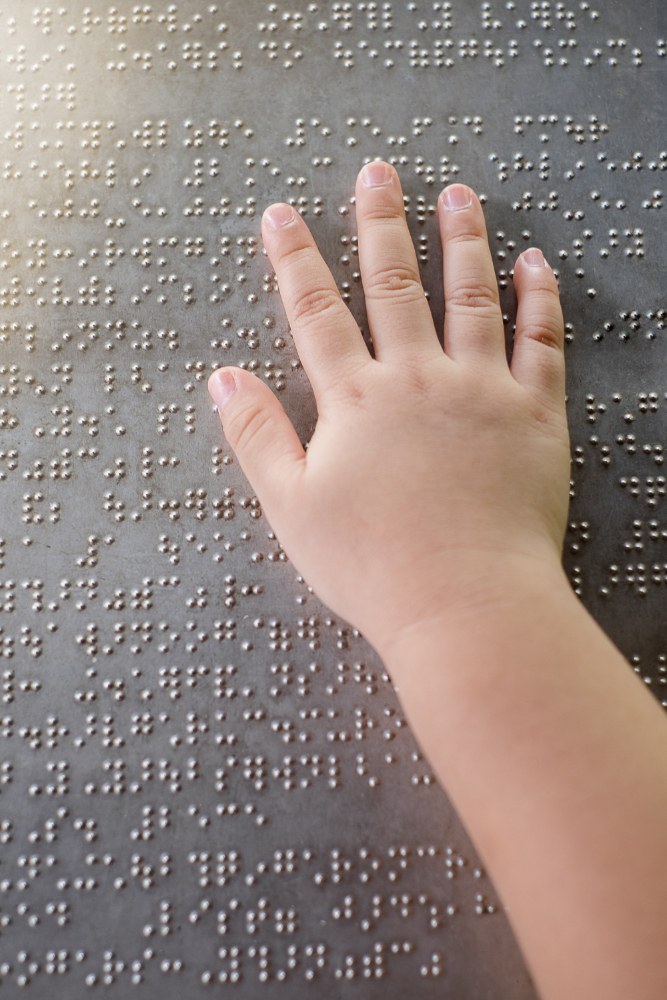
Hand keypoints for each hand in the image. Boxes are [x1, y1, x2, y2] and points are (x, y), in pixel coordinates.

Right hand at [208, 161, 570, 655]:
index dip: (294, 260)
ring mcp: (480, 391)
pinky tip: (533, 263)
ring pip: (471, 296)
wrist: (463, 603)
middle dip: (381, 224)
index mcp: (355, 401)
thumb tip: (222, 377)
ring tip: (458, 194)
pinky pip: (541, 342)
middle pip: (394, 285)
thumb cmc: (373, 564)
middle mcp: (416, 379)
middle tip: (378, 172)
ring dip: (463, 240)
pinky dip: (538, 298)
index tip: (281, 215)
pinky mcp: (534, 414)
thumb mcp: (291, 506)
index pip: (316, 312)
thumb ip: (256, 434)